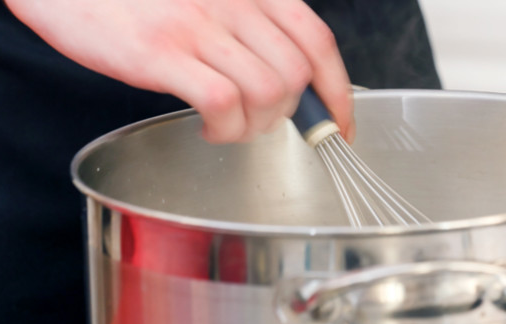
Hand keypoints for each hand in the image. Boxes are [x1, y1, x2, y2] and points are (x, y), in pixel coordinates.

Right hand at [5, 0, 354, 142]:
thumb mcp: (209, 1)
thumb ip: (251, 31)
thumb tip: (287, 85)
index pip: (318, 41)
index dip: (339, 92)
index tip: (341, 126)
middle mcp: (232, 1)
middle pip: (296, 76)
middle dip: (287, 117)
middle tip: (258, 123)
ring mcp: (198, 24)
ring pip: (267, 93)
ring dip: (255, 126)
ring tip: (229, 125)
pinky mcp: (164, 51)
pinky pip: (223, 103)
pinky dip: (225, 128)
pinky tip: (208, 126)